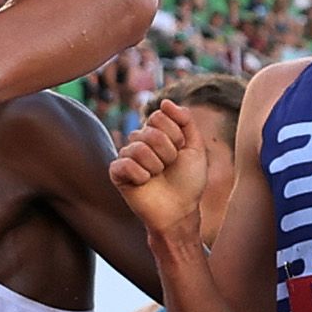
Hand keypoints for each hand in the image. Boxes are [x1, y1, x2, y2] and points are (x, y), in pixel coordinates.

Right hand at [107, 100, 214, 229]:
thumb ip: (186, 121)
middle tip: (169, 167)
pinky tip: (145, 183)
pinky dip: (141, 175)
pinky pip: (125, 163)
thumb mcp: (195, 148)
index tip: (180, 151)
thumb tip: (165, 101)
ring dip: (156, 166)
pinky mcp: (117, 173)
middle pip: (150, 131)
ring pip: (138, 148)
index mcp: (156, 132)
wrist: (180, 210)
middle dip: (168, 152)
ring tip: (157, 176)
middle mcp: (139, 141)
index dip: (175, 135)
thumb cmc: (188, 181)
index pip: (158, 116)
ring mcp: (127, 156)